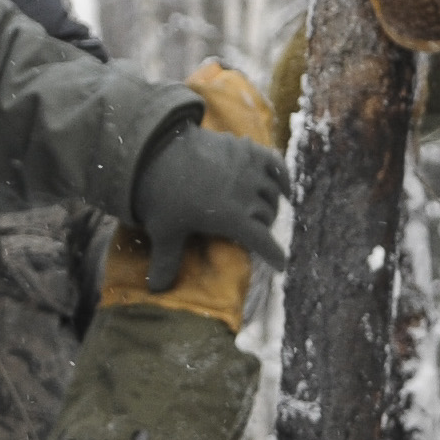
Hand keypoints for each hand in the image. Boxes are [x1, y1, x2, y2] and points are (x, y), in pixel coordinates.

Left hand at [130, 124, 291, 290]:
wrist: (156, 149)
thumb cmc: (161, 194)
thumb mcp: (163, 230)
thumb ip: (166, 261)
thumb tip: (157, 290)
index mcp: (232, 218)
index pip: (263, 242)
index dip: (274, 255)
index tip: (281, 265)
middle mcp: (247, 194)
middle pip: (268, 216)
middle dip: (264, 227)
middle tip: (255, 232)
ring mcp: (248, 169)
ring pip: (273, 192)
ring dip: (271, 204)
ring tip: (263, 210)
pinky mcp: (246, 149)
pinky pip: (275, 163)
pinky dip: (282, 175)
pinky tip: (282, 186)